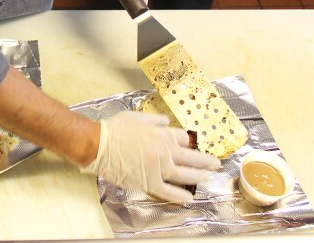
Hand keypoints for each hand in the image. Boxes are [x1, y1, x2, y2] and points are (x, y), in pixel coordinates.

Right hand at [81, 111, 220, 203]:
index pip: (183, 138)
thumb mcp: (136, 116)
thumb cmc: (114, 130)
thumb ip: (154, 120)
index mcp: (161, 135)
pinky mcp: (149, 183)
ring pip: (185, 175)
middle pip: (191, 157)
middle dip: (206, 161)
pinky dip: (180, 195)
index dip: (187, 141)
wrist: (98, 146)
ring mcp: (158, 169)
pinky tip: (189, 197)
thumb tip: (166, 122)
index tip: (189, 144)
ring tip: (207, 177)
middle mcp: (164, 152)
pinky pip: (169, 191)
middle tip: (215, 163)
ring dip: (199, 176)